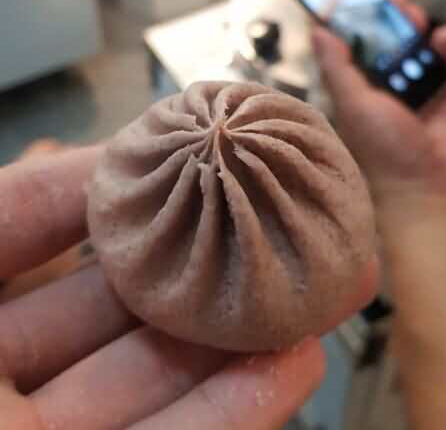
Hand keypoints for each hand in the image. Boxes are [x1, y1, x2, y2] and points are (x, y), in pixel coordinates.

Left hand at [0, 147, 375, 429]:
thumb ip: (11, 209)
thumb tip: (103, 157)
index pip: (31, 217)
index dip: (110, 181)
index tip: (184, 152)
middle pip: (109, 302)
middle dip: (195, 262)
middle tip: (270, 226)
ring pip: (150, 380)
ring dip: (236, 344)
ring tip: (305, 299)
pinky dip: (231, 415)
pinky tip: (289, 371)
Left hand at [311, 0, 445, 210]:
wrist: (427, 188)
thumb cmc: (383, 149)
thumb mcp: (354, 105)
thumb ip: (339, 68)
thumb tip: (318, 32)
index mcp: (351, 96)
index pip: (346, 55)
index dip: (349, 28)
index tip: (353, 2)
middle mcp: (377, 95)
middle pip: (379, 50)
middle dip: (383, 24)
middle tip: (390, 1)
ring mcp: (407, 97)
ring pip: (408, 55)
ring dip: (410, 32)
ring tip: (412, 12)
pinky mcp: (436, 100)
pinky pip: (435, 67)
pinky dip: (436, 50)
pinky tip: (435, 35)